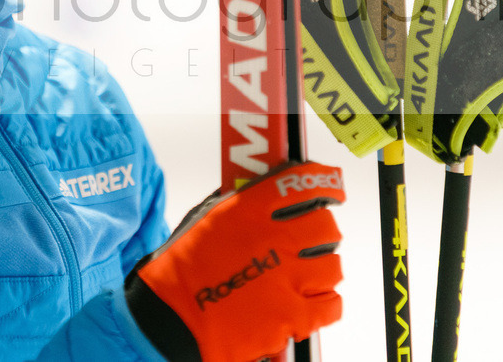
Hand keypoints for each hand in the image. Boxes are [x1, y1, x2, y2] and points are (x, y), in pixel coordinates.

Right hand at [125, 160, 344, 361]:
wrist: (170, 319)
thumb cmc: (181, 270)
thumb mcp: (207, 218)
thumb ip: (243, 203)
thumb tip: (266, 192)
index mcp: (252, 209)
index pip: (305, 183)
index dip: (325, 184)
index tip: (331, 190)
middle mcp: (276, 238)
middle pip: (326, 227)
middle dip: (322, 232)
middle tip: (311, 240)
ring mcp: (288, 279)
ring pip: (332, 266)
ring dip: (321, 269)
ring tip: (303, 275)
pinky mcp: (293, 316)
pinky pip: (331, 304)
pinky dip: (324, 303)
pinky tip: (308, 301)